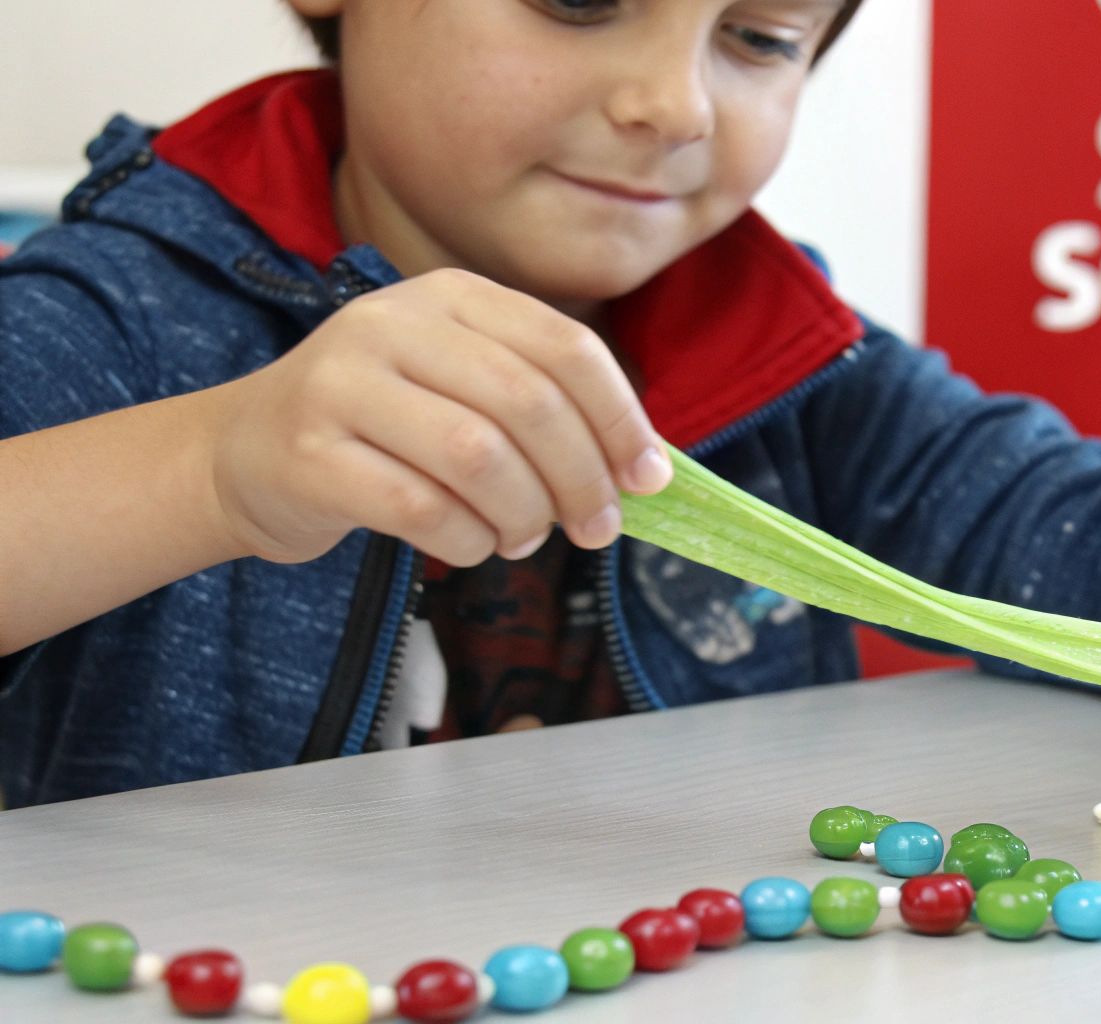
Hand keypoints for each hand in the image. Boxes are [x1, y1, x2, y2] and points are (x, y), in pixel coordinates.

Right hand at [202, 268, 670, 565]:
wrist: (243, 453)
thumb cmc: (384, 428)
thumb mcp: (460, 386)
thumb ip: (543, 407)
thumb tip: (644, 469)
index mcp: (449, 296)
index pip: (565, 347)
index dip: (621, 418)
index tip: (649, 479)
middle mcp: (392, 324)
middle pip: (529, 403)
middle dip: (582, 478)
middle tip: (597, 528)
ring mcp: (341, 384)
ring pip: (478, 456)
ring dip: (524, 514)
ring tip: (524, 537)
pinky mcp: (308, 454)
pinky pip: (420, 508)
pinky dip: (467, 539)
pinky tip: (472, 545)